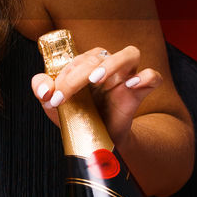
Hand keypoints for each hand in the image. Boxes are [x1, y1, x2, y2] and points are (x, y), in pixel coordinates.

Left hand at [29, 44, 162, 147]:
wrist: (98, 142)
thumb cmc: (78, 116)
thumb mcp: (55, 104)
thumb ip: (42, 89)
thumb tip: (42, 90)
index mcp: (88, 63)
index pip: (78, 58)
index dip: (63, 76)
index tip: (53, 98)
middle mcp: (109, 65)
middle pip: (98, 56)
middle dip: (76, 76)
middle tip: (64, 97)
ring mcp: (126, 77)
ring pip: (130, 53)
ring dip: (111, 63)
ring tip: (94, 79)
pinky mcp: (139, 93)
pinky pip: (153, 77)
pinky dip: (146, 77)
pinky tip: (131, 85)